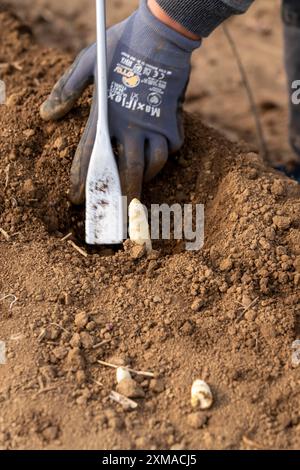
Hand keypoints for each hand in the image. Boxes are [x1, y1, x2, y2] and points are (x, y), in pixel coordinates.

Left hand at [40, 0, 199, 203]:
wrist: (161, 32)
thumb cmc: (122, 44)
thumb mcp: (88, 61)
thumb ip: (66, 89)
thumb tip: (46, 115)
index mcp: (105, 113)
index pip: (90, 155)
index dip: (82, 181)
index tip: (77, 200)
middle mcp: (129, 124)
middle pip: (125, 170)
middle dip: (118, 195)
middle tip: (113, 211)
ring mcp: (153, 124)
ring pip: (152, 164)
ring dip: (144, 180)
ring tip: (137, 190)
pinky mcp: (173, 121)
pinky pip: (172, 147)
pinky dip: (166, 155)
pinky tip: (159, 156)